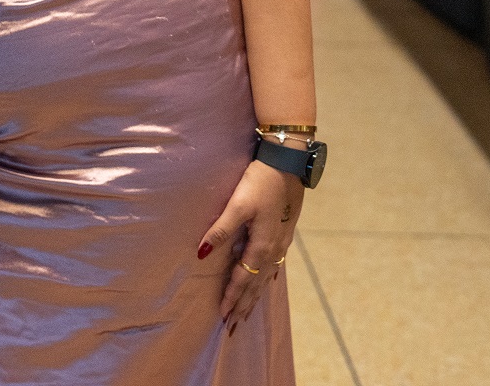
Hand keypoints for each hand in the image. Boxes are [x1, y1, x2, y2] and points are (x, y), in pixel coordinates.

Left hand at [197, 160, 303, 332]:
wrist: (287, 164)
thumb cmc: (260, 182)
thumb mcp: (237, 205)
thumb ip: (220, 230)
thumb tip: (201, 254)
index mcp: (261, 245)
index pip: (243, 278)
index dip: (232, 297)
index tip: (223, 316)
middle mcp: (274, 249)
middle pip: (256, 284)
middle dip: (244, 305)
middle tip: (234, 326)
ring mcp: (281, 242)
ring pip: (266, 277)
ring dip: (255, 296)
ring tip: (247, 313)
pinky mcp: (284, 233)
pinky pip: (275, 265)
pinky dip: (266, 279)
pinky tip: (266, 282)